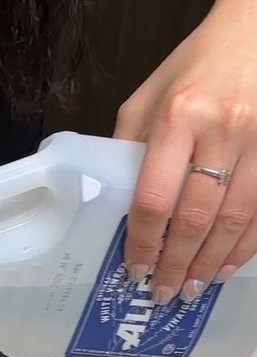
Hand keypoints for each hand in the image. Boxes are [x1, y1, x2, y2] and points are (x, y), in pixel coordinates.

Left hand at [115, 0, 256, 304]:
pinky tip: (229, 265)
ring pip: (236, 220)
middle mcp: (221, 129)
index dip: (145, 243)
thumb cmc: (198, 64)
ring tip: (195, 287)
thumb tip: (114, 199)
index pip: (155, 198)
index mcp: (178, 117)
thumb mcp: (149, 96)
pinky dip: (247, 245)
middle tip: (165, 292)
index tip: (136, 269)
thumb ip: (131, 146)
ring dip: (213, 262)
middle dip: (178, 264)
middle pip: (196, 217)